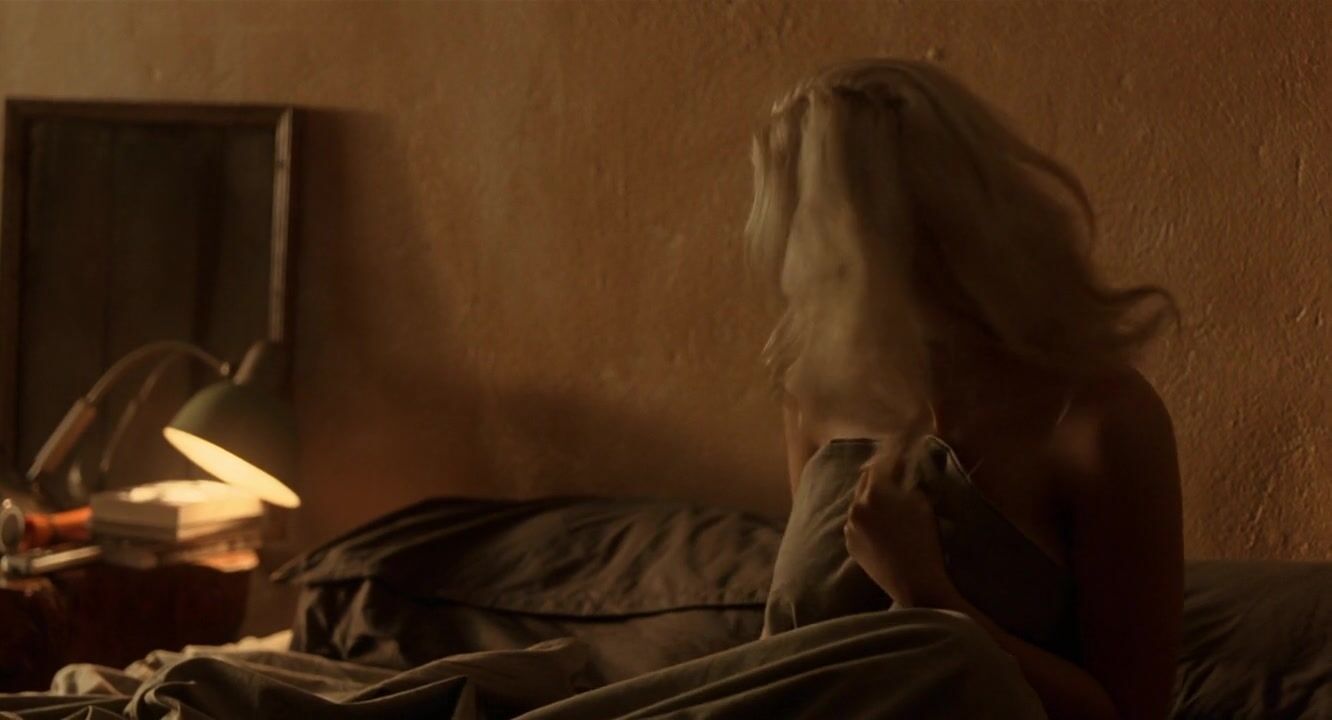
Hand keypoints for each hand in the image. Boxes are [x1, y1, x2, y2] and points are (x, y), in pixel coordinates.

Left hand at [843, 434, 956, 607]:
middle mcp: (856, 506)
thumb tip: (901, 468)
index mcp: (875, 492)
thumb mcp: (922, 504)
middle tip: (892, 471)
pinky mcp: (850, 544)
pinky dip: (866, 518)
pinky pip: (856, 523)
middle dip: (878, 474)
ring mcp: (850, 526)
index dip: (890, 455)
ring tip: (887, 500)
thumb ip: (907, 482)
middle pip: (865, 480)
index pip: (880, 464)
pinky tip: (881, 523)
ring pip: (859, 502)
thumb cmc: (924, 541)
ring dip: (871, 497)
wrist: (914, 582)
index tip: (898, 450)